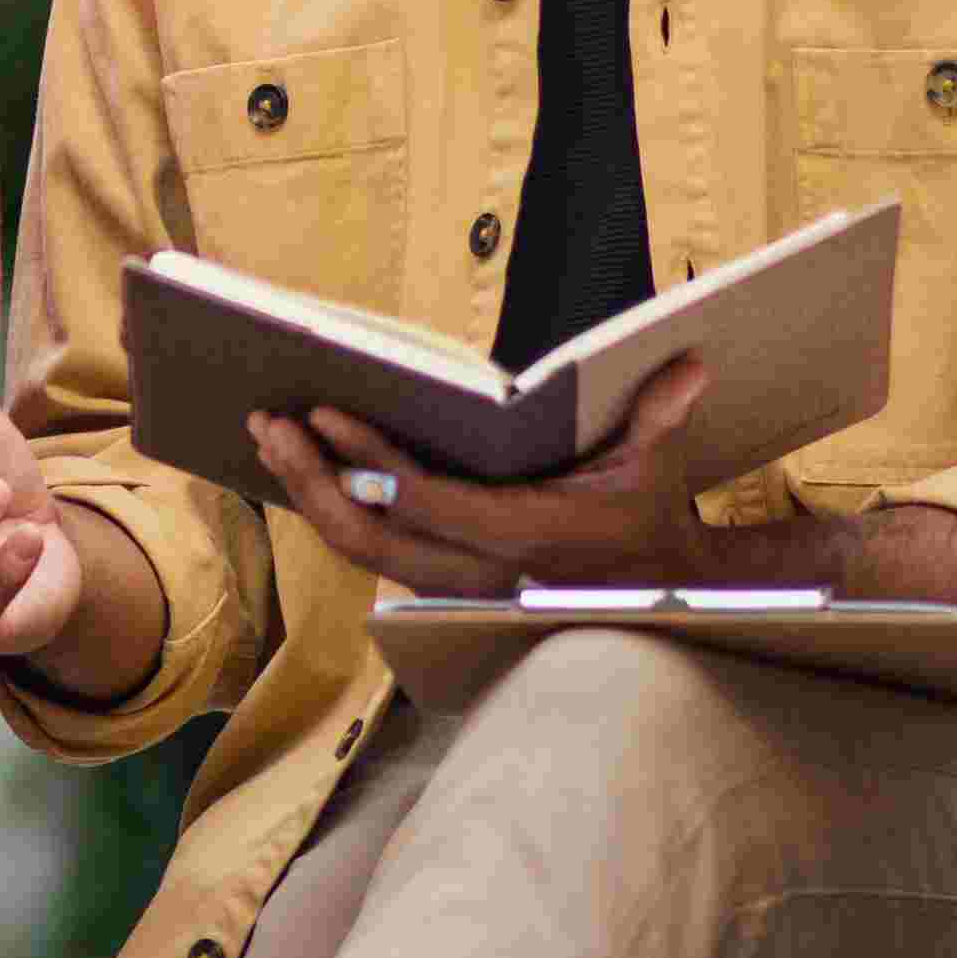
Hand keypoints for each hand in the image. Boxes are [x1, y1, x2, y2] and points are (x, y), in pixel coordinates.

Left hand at [254, 355, 718, 597]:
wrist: (654, 593)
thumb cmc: (647, 516)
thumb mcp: (655, 466)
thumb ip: (659, 415)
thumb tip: (689, 363)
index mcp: (525, 539)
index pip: (427, 504)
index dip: (369, 463)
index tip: (324, 415)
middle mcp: (477, 571)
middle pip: (369, 537)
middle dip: (310, 479)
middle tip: (267, 423)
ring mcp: (453, 582)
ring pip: (359, 549)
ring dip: (308, 492)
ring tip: (269, 436)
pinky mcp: (441, 580)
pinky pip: (371, 549)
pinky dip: (329, 509)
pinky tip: (300, 468)